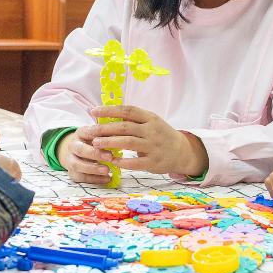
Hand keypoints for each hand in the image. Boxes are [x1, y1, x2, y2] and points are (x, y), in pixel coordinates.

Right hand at [55, 130, 115, 184]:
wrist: (78, 153)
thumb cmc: (93, 142)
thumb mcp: (99, 135)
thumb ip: (108, 134)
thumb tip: (122, 133)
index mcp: (80, 133)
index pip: (86, 132)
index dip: (97, 136)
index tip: (109, 140)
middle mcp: (72, 146)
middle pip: (80, 149)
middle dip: (95, 154)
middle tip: (110, 157)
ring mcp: (70, 160)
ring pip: (77, 165)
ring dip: (93, 169)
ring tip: (107, 170)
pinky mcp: (72, 173)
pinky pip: (81, 177)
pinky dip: (94, 179)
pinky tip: (107, 178)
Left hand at [77, 105, 207, 177]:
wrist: (182, 151)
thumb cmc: (160, 135)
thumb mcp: (150, 122)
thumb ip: (132, 121)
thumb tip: (106, 116)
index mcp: (150, 117)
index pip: (127, 110)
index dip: (109, 110)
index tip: (93, 111)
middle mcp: (152, 130)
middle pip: (125, 127)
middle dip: (105, 128)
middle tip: (90, 130)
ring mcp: (154, 146)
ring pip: (128, 142)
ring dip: (110, 143)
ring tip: (96, 144)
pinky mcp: (154, 162)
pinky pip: (135, 162)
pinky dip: (122, 161)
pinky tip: (112, 160)